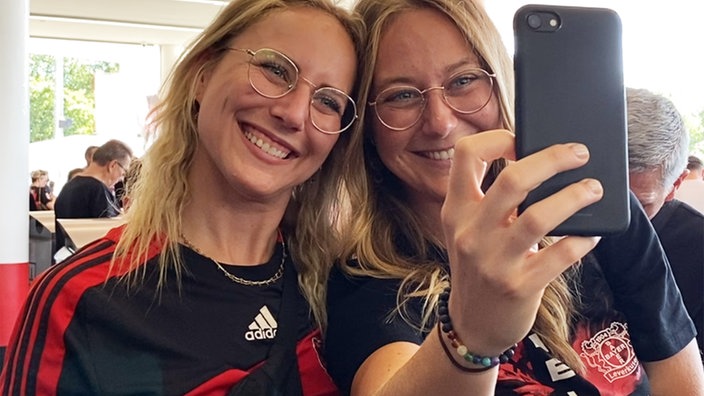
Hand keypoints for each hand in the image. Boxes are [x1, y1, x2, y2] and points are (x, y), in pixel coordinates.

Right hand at [440, 129, 602, 354]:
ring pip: (539, 215)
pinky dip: (582, 240)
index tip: (522, 142)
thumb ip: (489, 200)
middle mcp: (470, 232)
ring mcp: (493, 261)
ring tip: (593, 190)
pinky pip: (560, 255)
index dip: (497, 138)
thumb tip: (538, 161)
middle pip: (513, 179)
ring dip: (575, 197)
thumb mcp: (468, 230)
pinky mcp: (519, 286)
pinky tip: (591, 234)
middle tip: (579, 154)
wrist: (474, 324)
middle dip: (553, 158)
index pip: (466, 154)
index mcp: (456, 210)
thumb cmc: (478, 268)